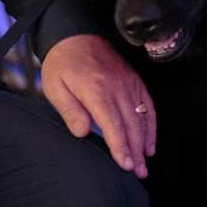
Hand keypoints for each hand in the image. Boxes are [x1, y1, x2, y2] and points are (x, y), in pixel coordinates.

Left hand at [41, 34, 155, 178]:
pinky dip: (151, 125)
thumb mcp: (55, 87)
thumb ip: (69, 111)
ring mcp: (128, 82)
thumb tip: (82, 132)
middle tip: (137, 172)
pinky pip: (147, 105)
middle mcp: (117, 86)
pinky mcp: (134, 80)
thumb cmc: (63, 63)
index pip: (113, 124)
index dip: (120, 147)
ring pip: (142, 117)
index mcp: (96, 89)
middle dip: (136, 151)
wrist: (75, 34)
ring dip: (145, 142)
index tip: (124, 164)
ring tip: (144, 164)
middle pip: (131, 124)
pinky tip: (149, 142)